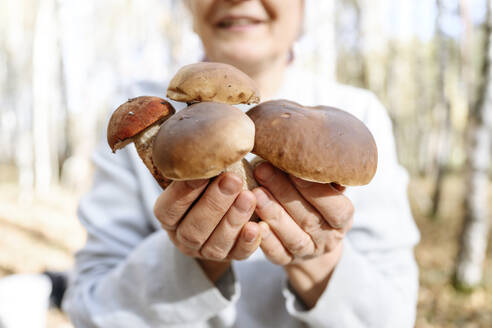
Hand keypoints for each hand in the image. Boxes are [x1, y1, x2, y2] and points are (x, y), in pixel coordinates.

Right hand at [153, 172, 260, 281]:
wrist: (225, 205)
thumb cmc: (209, 180)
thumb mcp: (198, 171)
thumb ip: (199, 162)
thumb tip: (210, 135)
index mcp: (168, 216)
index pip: (168, 209)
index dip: (183, 192)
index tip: (202, 172)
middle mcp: (183, 237)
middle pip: (193, 229)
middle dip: (214, 204)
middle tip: (232, 180)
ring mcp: (206, 251)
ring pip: (216, 244)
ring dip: (233, 219)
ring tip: (249, 197)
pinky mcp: (230, 257)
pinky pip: (239, 254)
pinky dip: (249, 241)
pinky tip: (259, 225)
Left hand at [253, 162, 353, 307]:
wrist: (311, 238)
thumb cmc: (315, 201)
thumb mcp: (326, 189)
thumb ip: (322, 176)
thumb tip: (316, 150)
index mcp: (343, 218)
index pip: (335, 206)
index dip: (315, 188)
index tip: (294, 166)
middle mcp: (328, 238)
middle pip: (308, 218)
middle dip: (284, 192)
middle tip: (262, 169)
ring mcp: (308, 252)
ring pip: (293, 237)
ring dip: (273, 213)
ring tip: (255, 193)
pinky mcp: (286, 261)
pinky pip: (277, 254)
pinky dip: (266, 241)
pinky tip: (254, 224)